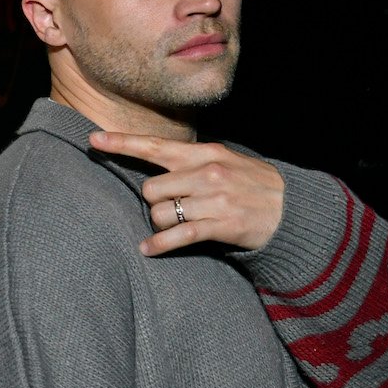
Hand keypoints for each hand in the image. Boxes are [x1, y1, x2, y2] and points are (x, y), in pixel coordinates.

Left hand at [90, 130, 285, 255]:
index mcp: (205, 153)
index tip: (93, 138)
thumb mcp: (225, 161)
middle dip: (154, 201)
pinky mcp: (221, 225)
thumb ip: (191, 162)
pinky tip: (148, 249)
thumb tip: (156, 163)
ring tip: (175, 226)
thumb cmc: (253, 185)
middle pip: (151, 188)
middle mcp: (207, 172)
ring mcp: (214, 199)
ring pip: (161, 212)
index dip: (121, 142)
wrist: (294, 209)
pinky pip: (178, 235)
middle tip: (170, 207)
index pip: (155, 145)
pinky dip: (160, 244)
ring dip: (160, 223)